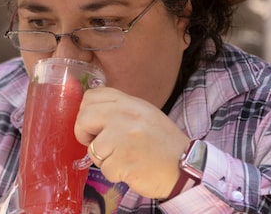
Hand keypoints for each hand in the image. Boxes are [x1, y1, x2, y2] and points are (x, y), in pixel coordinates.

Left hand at [74, 87, 190, 198]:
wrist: (186, 167)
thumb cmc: (162, 143)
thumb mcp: (144, 115)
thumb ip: (119, 110)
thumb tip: (89, 112)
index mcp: (131, 103)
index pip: (92, 96)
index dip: (85, 111)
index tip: (92, 125)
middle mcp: (126, 116)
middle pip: (84, 118)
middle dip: (83, 134)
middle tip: (97, 144)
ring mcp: (124, 137)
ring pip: (92, 148)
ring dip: (103, 159)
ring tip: (124, 158)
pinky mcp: (124, 161)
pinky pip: (104, 169)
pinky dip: (114, 173)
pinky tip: (131, 169)